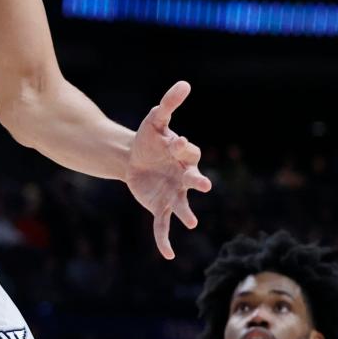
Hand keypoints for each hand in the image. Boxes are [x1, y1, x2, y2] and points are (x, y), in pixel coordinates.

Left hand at [125, 81, 210, 260]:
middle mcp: (184, 176)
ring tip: (191, 223)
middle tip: (203, 184)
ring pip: (183, 206)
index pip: (189, 151)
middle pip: (194, 178)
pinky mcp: (160, 207)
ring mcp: (174, 193)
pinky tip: (167, 255)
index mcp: (184, 154)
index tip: (177, 142)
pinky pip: (164, 225)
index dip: (183, 147)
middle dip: (197, 180)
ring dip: (187, 214)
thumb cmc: (149, 138)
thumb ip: (169, 102)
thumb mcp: (156, 119)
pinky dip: (165, 240)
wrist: (133, 158)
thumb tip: (185, 83)